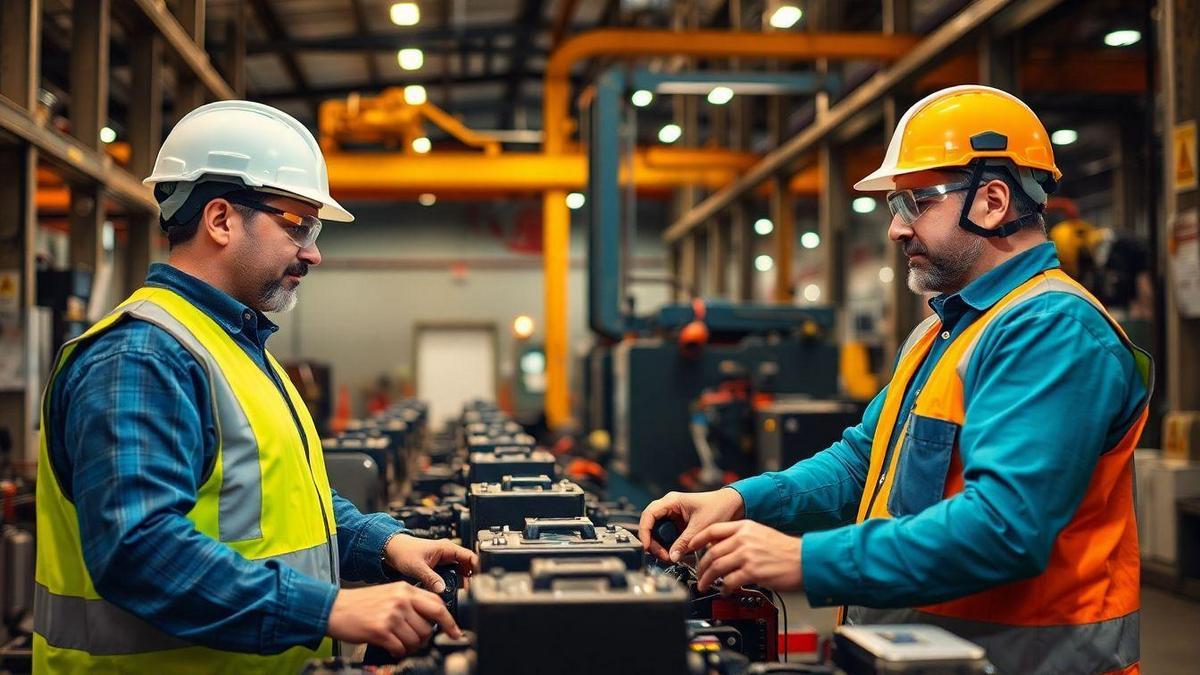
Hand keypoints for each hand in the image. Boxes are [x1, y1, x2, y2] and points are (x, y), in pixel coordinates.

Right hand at [326, 582, 459, 655]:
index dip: (449, 621)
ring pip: (417, 639)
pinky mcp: (381, 630)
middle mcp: (401, 600)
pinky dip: (398, 651)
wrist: (335, 608)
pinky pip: (401, 648)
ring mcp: (392, 615)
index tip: (455, 632)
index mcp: (405, 589)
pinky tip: (390, 646)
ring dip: (410, 646)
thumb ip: (411, 602)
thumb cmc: (361, 603)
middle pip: (429, 625)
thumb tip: (432, 618)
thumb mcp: (390, 593)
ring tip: (399, 642)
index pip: (437, 605)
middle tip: (416, 640)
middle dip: (426, 638)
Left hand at [385, 534, 477, 590]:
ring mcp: (444, 560)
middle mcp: (448, 553)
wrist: (391, 550)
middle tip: (469, 591)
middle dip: (470, 578)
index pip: (470, 556)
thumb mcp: (417, 566)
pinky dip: (453, 583)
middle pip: (467, 566)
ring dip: (461, 582)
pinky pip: (451, 575)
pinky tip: (450, 591)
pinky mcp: (439, 567)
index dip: (477, 568)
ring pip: (460, 572)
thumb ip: (430, 578)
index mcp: (447, 548)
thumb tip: (442, 589)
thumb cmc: (403, 551)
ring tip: (461, 593)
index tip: (479, 580)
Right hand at [638, 488, 744, 562]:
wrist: (733, 505)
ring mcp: (673, 516)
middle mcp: (669, 507)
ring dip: (661, 545)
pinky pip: (668, 536)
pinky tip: (676, 552)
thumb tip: (672, 557)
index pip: (648, 515)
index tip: (647, 546)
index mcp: (671, 501)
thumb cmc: (718, 507)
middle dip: (654, 542)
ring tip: (670, 556)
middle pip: (651, 526)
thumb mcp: (700, 526)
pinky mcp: (679, 524)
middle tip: (663, 555)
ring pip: (658, 532)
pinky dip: (670, 545)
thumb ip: (684, 543)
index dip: (645, 532)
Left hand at [692, 520, 801, 593]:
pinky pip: (730, 581)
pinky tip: (725, 591)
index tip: (690, 548)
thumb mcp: (761, 534)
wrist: (805, 560)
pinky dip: (724, 588)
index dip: (698, 539)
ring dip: (708, 579)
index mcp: (745, 527)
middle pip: (712, 551)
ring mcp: (747, 554)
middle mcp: (744, 538)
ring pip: (717, 566)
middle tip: (699, 575)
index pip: (713, 530)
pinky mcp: (753, 570)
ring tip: (706, 585)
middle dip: (702, 566)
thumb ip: (741, 538)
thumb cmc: (786, 550)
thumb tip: (722, 547)